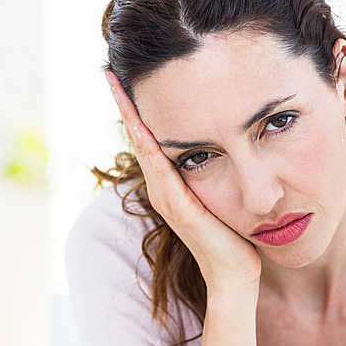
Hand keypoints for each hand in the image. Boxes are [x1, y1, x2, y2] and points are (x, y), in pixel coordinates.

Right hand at [105, 72, 262, 293]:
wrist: (234, 274)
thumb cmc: (232, 236)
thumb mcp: (219, 194)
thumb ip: (213, 170)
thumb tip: (225, 141)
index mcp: (170, 184)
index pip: (148, 138)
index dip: (136, 109)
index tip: (127, 79)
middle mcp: (162, 189)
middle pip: (138, 137)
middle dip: (125, 104)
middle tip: (111, 71)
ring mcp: (167, 199)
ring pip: (143, 148)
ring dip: (130, 116)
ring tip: (117, 87)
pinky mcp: (180, 210)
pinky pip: (161, 171)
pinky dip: (149, 146)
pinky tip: (141, 124)